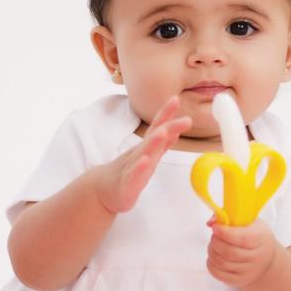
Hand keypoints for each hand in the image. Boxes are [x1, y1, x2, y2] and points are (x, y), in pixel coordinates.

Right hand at [95, 96, 191, 213]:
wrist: (103, 191)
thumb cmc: (129, 173)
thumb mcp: (147, 158)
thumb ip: (161, 145)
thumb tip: (174, 132)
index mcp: (146, 147)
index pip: (157, 127)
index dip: (167, 113)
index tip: (175, 99)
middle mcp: (140, 153)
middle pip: (155, 137)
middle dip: (170, 126)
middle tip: (187, 119)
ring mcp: (133, 167)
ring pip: (144, 153)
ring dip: (154, 142)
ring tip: (163, 132)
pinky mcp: (128, 183)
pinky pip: (134, 175)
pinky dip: (140, 167)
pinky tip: (146, 160)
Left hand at [206, 217, 276, 287]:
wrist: (266, 258)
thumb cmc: (254, 235)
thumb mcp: (248, 220)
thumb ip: (229, 216)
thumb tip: (211, 223)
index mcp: (261, 238)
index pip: (242, 238)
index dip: (225, 233)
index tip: (216, 228)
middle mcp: (257, 257)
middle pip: (229, 252)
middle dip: (215, 242)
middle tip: (214, 235)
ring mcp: (248, 271)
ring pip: (221, 263)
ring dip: (212, 251)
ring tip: (214, 244)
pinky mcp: (238, 281)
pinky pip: (218, 274)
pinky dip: (211, 263)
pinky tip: (214, 256)